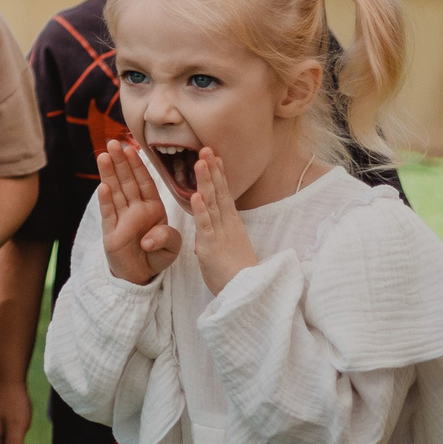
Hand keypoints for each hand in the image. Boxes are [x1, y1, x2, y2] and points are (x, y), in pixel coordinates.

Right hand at [97, 141, 176, 286]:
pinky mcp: (111, 233)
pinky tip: (103, 187)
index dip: (138, 166)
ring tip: (103, 156)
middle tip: (113, 142)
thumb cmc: (157, 256)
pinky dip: (106, 201)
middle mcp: (135, 210)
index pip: (144, 182)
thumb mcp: (172, 248)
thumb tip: (148, 239)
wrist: (142, 276)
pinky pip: (109, 214)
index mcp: (152, 208)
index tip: (131, 149)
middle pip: (127, 182)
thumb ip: (167, 238)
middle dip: (120, 162)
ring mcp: (122, 219)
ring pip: (115, 192)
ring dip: (109, 174)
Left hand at [189, 147, 256, 293]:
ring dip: (206, 182)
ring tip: (200, 162)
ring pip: (212, 204)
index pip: (224, 195)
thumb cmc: (237, 274)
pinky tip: (196, 195)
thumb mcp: (230, 246)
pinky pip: (206, 226)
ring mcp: (220, 235)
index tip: (215, 156)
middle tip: (206, 147)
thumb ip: (223, 230)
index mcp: (232, 224)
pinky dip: (201, 210)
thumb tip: (216, 217)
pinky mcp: (212, 248)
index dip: (219, 175)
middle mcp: (227, 225)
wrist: (246, 296)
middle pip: (219, 193)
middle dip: (212, 170)